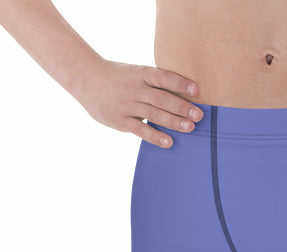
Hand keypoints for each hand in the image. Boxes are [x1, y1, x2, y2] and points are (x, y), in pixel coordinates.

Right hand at [78, 60, 202, 147]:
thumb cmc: (118, 78)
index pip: (163, 77)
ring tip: (190, 127)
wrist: (87, 79)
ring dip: (173, 121)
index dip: (180, 83)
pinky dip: (155, 136)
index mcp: (140, 74)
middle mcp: (135, 89)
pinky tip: (169, 142)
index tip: (196, 90)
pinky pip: (140, 130)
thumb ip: (154, 83)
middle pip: (162, 98)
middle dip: (182, 107)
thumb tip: (181, 95)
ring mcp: (127, 105)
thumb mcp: (135, 73)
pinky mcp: (120, 121)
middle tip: (199, 115)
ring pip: (154, 114)